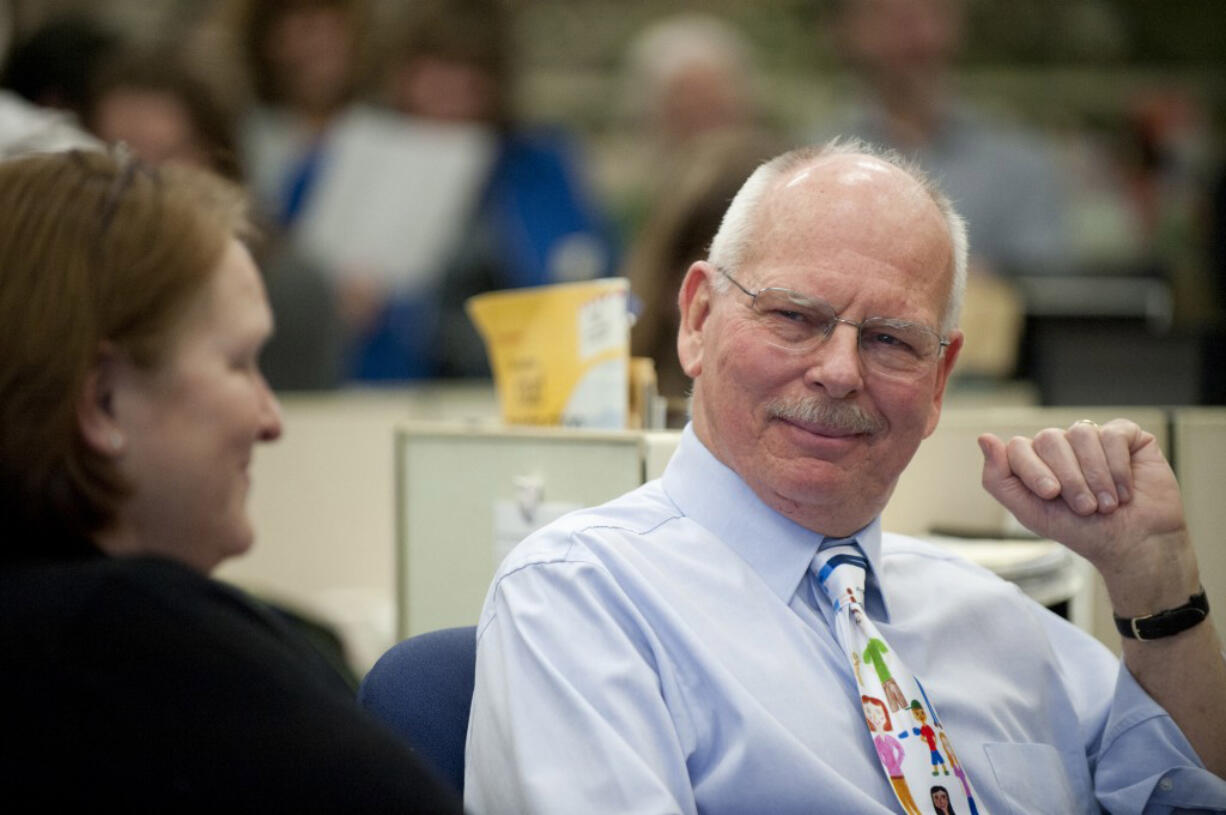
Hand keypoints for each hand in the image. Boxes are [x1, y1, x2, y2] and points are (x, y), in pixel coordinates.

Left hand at [978, 419, 1194, 606]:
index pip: (1018, 447)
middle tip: (1085, 508)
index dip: (1033, 471)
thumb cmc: (1082, 531)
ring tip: (1107, 504)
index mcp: (1034, 461)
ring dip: (1095, 475)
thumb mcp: (1030, 512)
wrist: (1133, 544)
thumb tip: (984, 438)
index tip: (1051, 495)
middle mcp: (1061, 445)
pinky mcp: (1126, 435)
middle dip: (1068, 478)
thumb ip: (999, 479)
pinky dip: (1118, 466)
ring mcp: (1093, 438)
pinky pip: (1113, 434)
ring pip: (1081, 434)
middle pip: (1049, 438)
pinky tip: (1125, 490)